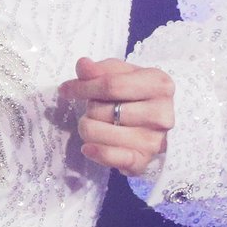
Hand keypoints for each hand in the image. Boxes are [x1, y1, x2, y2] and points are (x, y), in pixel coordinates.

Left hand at [57, 56, 173, 177]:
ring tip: (97, 124)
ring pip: (98, 132)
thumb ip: (102, 69)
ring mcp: (154, 140)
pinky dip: (95, 152)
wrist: (157, 123)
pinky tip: (88, 147)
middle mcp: (161, 114)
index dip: (83, 87)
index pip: (111, 85)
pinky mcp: (143, 161)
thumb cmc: (137, 94)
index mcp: (159, 85)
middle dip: (89, 108)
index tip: (65, 89)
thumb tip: (83, 65)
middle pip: (101, 110)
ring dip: (88, 127)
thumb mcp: (123, 74)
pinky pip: (110, 157)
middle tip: (95, 108)